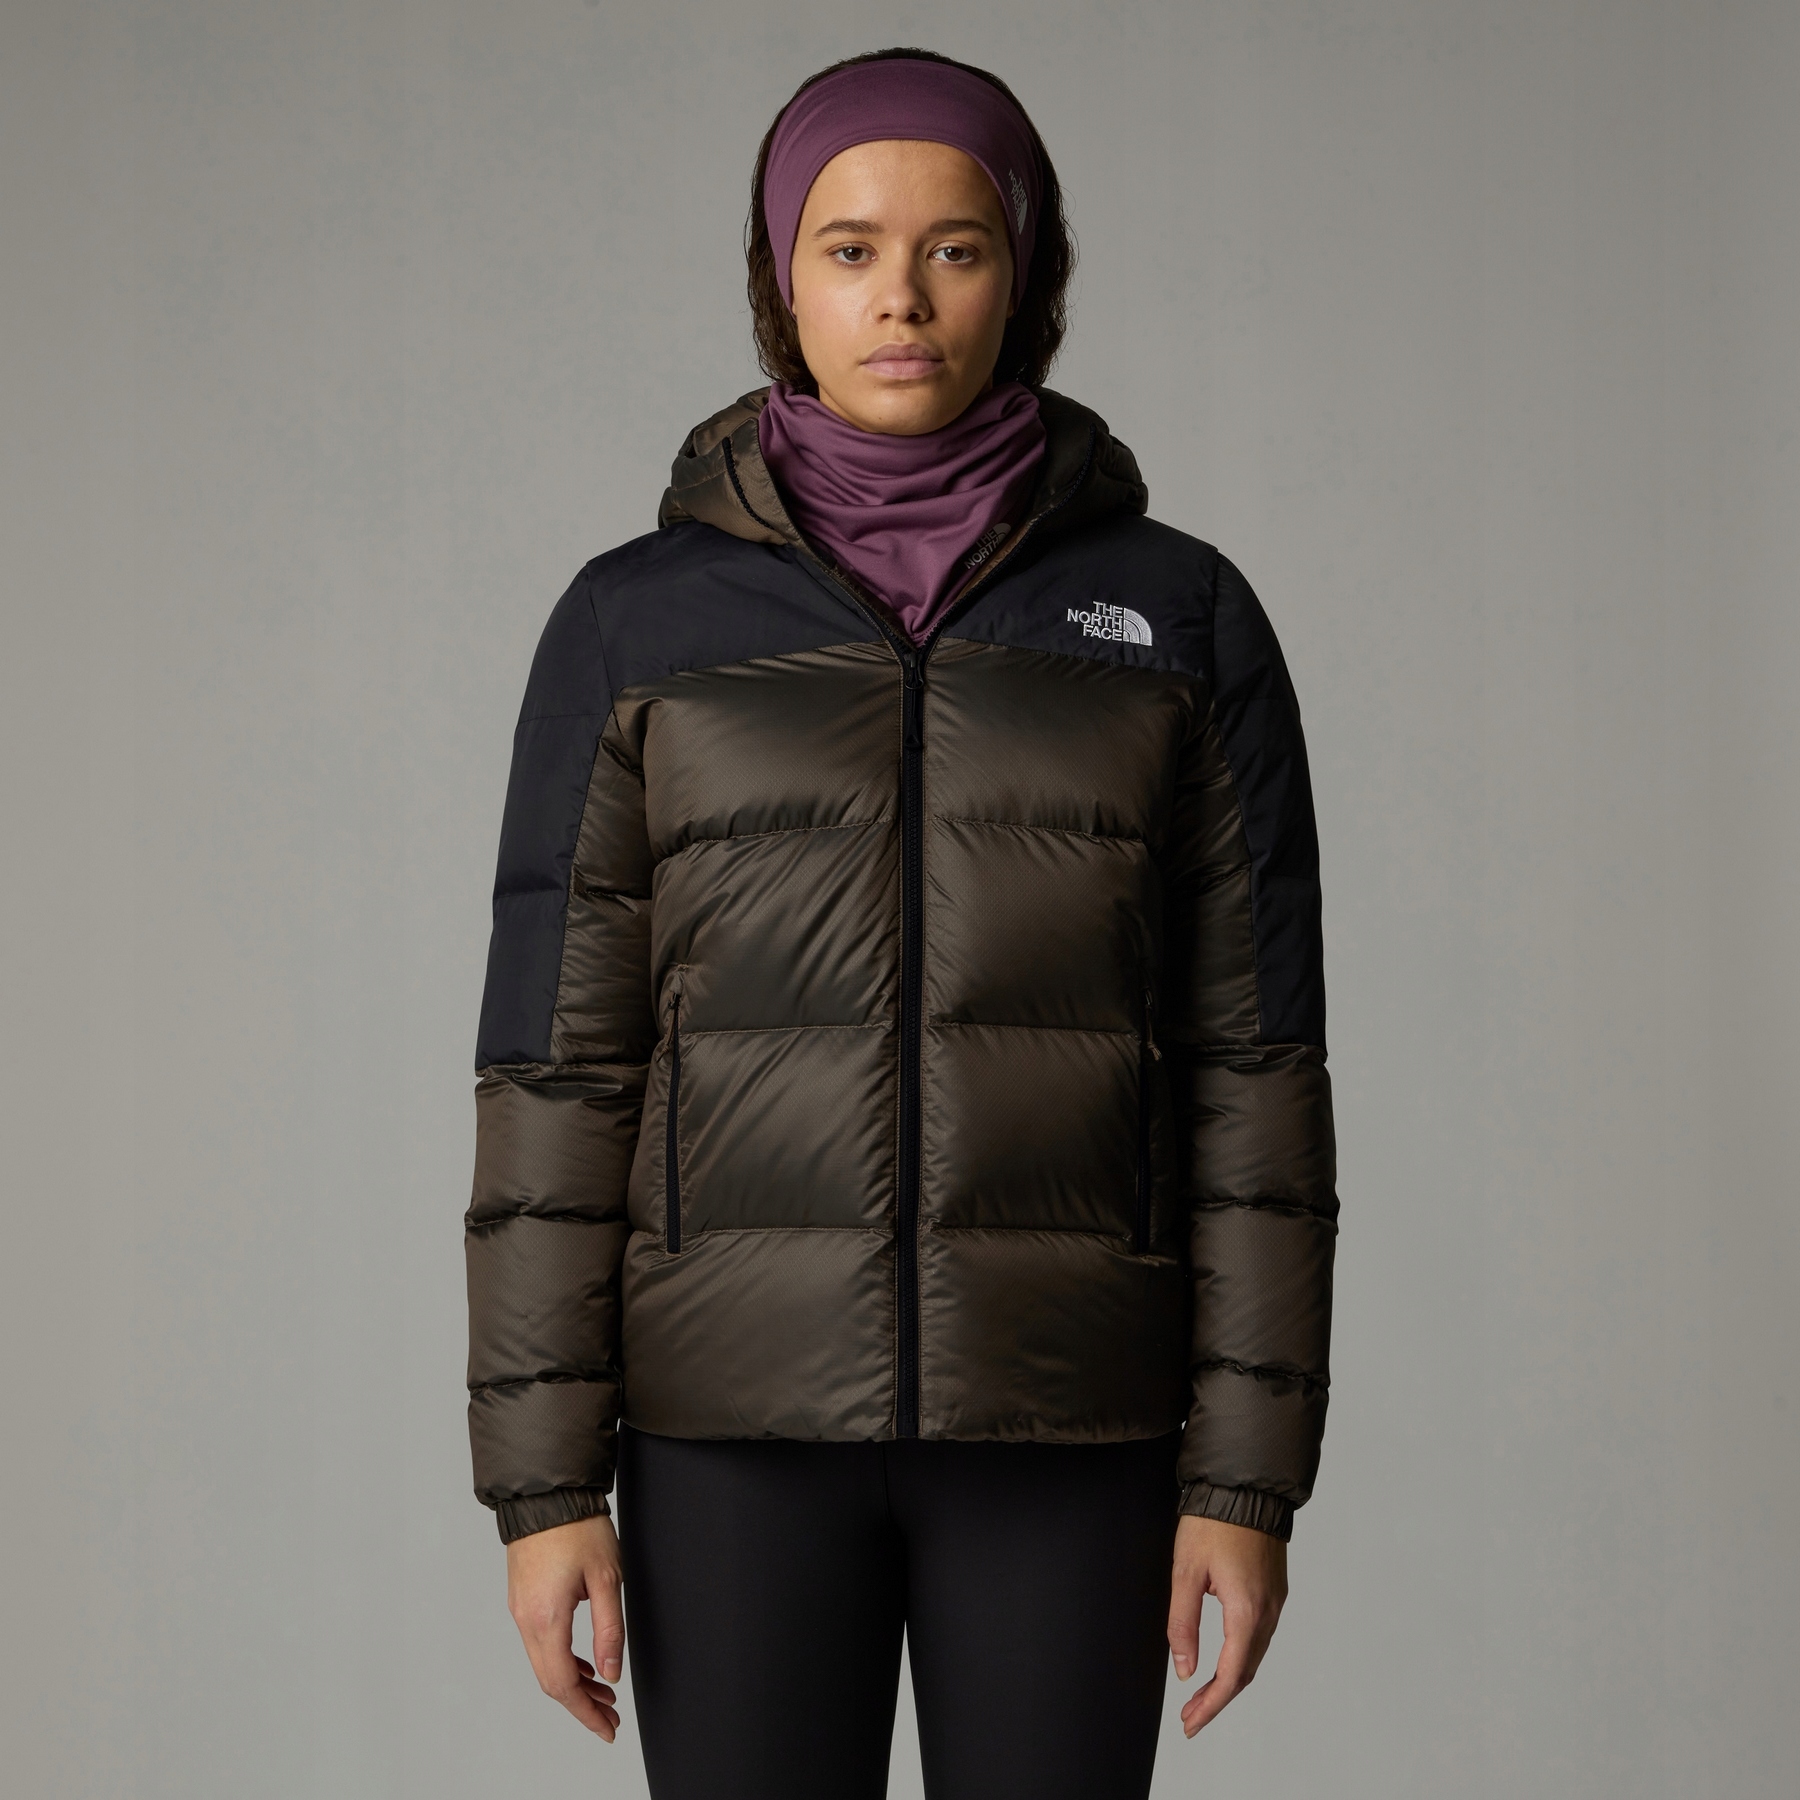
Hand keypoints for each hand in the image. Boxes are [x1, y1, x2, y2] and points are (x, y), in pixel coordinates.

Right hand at [505, 1512, 625, 1740]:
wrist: (548, 1493)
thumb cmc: (579, 1527)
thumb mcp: (607, 1577)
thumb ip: (609, 1630)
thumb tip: (611, 1673)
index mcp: (546, 1619)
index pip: (564, 1684)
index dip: (587, 1712)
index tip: (608, 1729)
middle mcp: (526, 1619)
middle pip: (550, 1681)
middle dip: (581, 1704)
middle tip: (610, 1716)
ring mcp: (521, 1609)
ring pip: (543, 1664)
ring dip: (573, 1683)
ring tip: (604, 1691)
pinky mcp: (523, 1598)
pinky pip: (539, 1643)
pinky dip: (562, 1660)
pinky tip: (584, 1662)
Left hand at [1166, 1513, 1287, 1736]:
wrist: (1244, 1486)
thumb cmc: (1213, 1522)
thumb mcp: (1186, 1571)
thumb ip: (1183, 1623)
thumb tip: (1185, 1669)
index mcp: (1247, 1610)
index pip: (1230, 1675)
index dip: (1210, 1705)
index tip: (1190, 1723)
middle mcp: (1268, 1611)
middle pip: (1246, 1672)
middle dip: (1218, 1699)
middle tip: (1191, 1717)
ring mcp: (1275, 1601)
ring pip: (1254, 1655)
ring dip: (1230, 1679)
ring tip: (1201, 1695)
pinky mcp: (1274, 1590)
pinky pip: (1260, 1636)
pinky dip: (1241, 1657)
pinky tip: (1223, 1660)